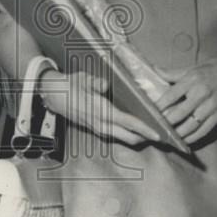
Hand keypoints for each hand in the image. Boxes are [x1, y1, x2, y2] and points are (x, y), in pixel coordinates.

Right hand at [39, 68, 160, 145]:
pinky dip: (129, 134)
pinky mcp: (96, 129)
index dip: (145, 129)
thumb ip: (96, 83)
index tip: (158, 134)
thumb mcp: (82, 79)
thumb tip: (105, 86)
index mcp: (101, 111)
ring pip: (123, 138)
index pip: (128, 122)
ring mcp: (98, 128)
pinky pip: (116, 135)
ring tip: (153, 133)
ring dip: (138, 137)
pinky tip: (137, 130)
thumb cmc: (70, 85)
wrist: (53, 96)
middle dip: (146, 137)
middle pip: (129, 136)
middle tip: (163, 136)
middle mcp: (101, 124)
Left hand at [155, 53, 216, 143]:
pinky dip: (193, 138)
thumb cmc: (214, 68)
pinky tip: (184, 141)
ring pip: (190, 125)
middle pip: (179, 113)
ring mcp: (211, 106)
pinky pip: (204, 130)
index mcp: (192, 80)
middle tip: (154, 129)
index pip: (170, 95)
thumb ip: (173, 73)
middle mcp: (200, 93)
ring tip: (167, 138)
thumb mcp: (193, 67)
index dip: (158, 106)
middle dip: (165, 123)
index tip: (148, 113)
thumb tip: (154, 70)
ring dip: (177, 134)